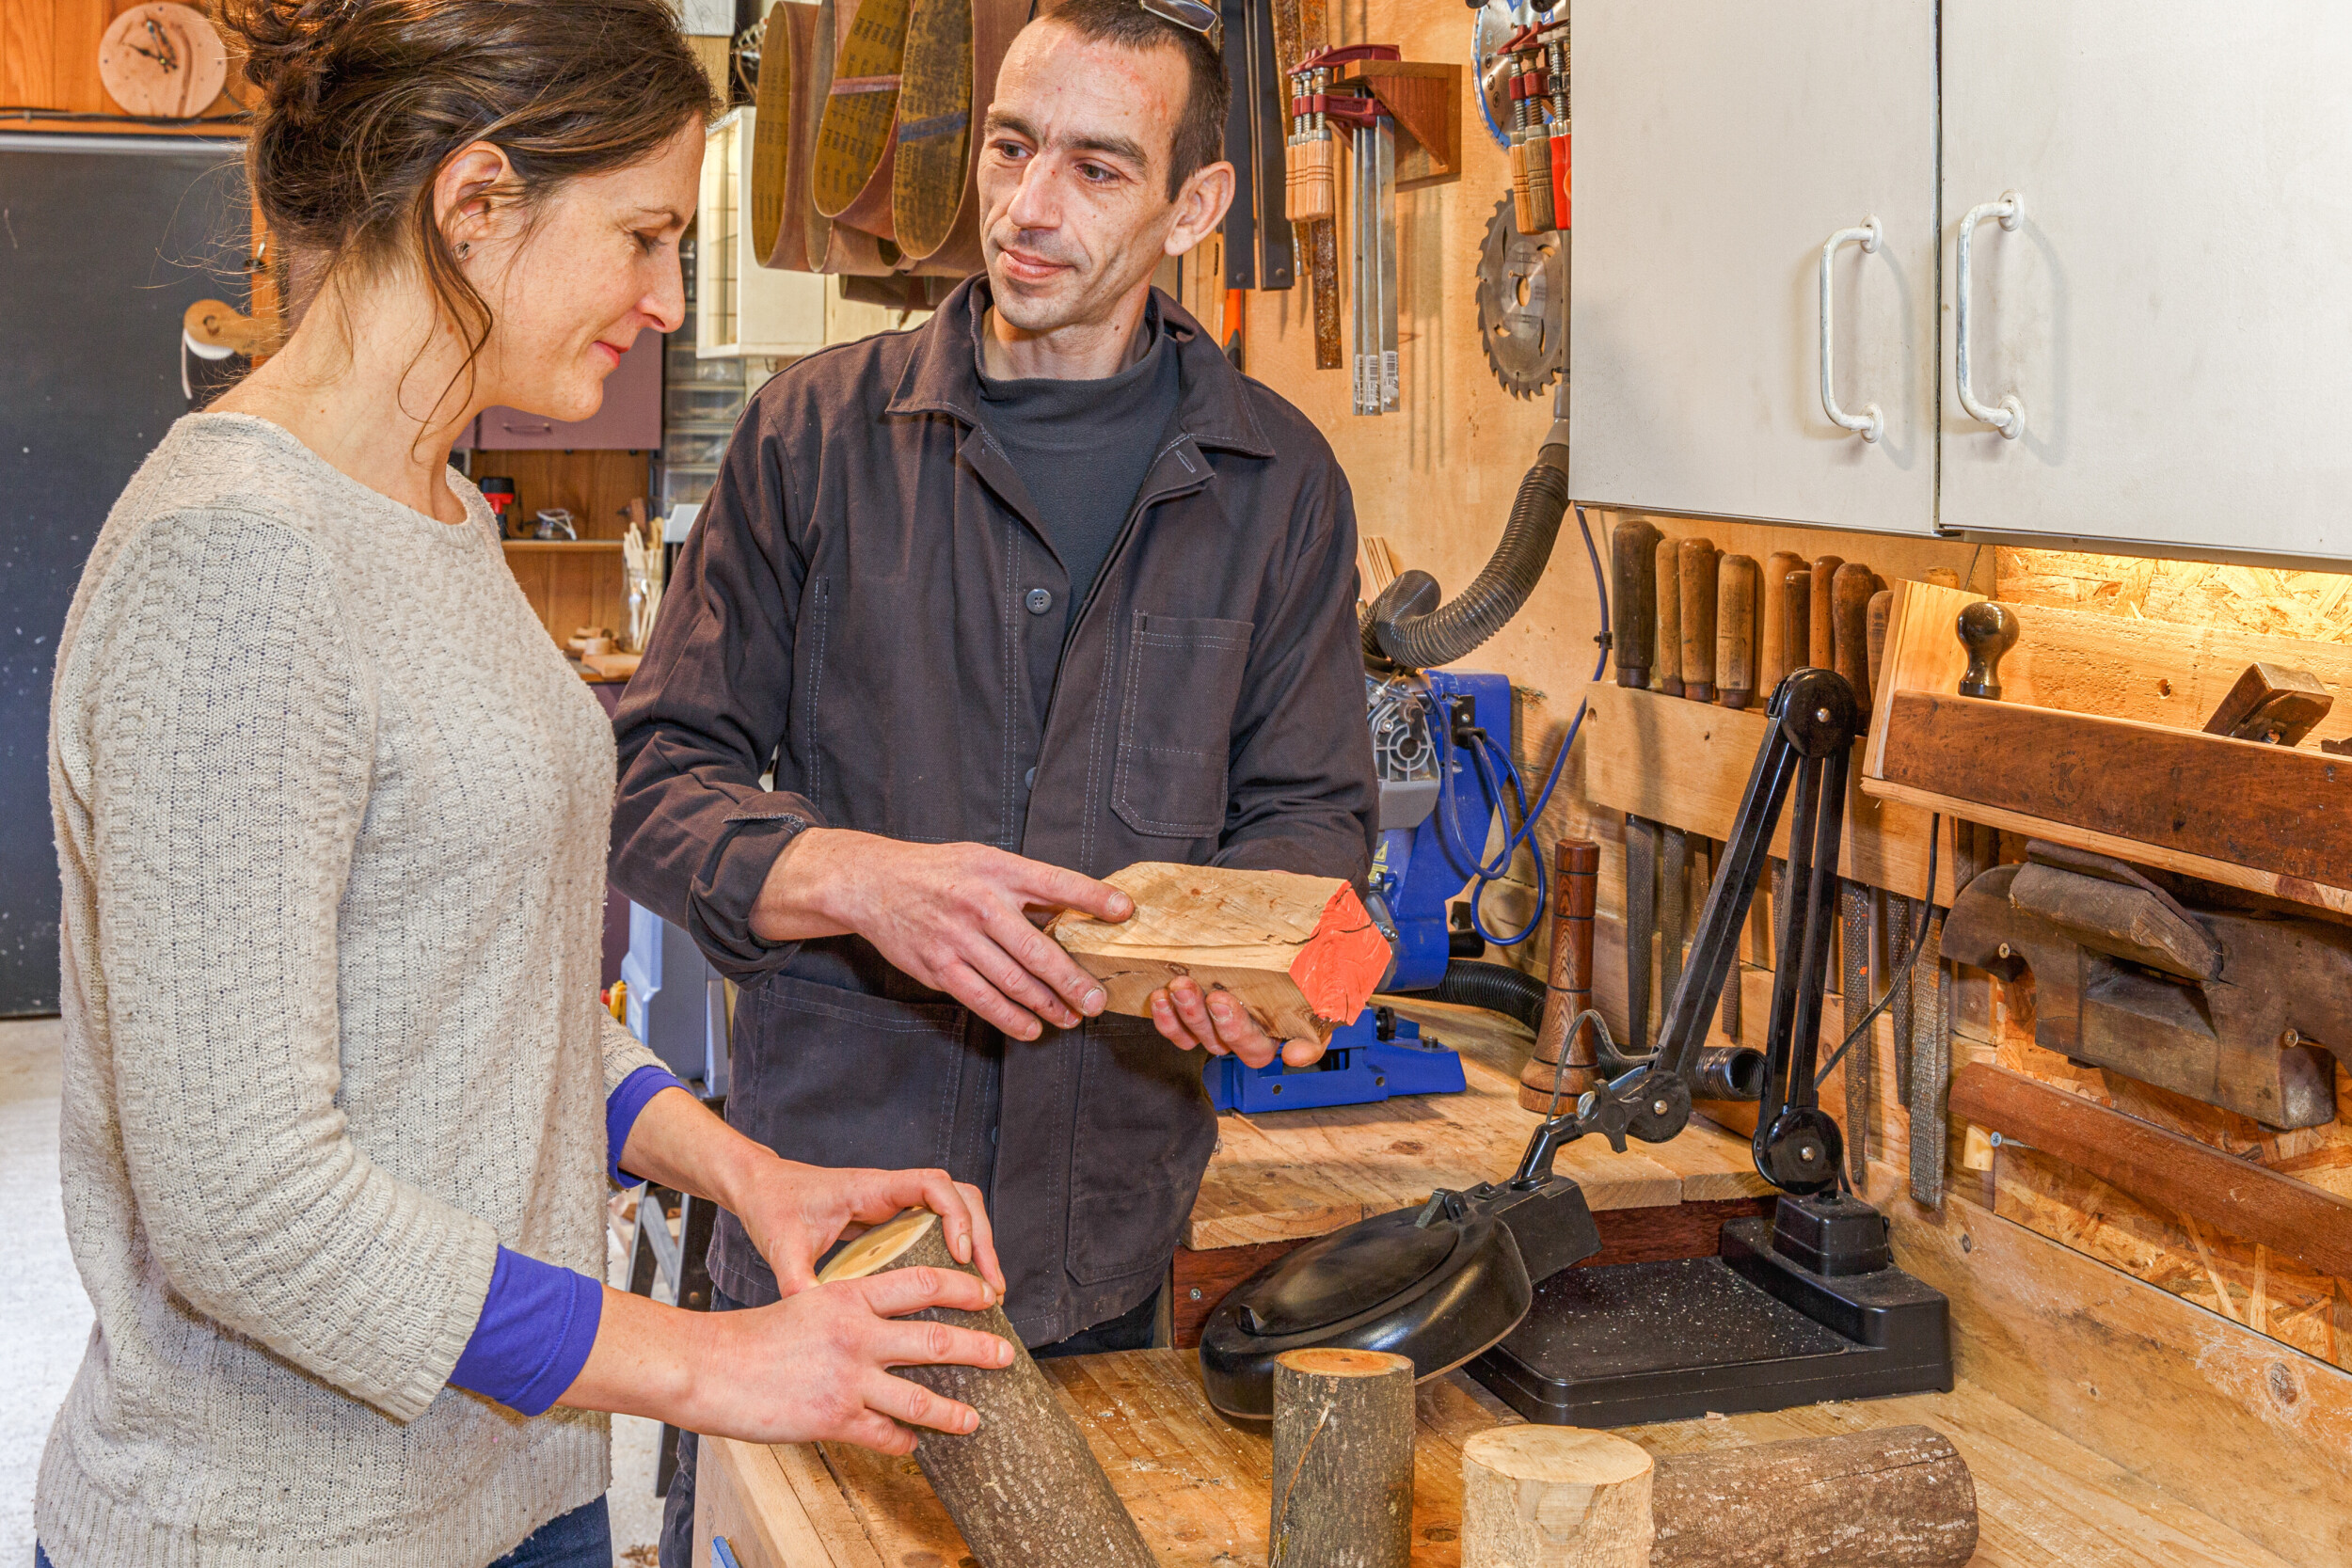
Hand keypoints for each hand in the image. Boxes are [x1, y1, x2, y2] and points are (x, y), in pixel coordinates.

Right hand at [688, 1266, 1014, 1452]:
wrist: (710, 1366)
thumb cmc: (754, 1337)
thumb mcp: (808, 1303)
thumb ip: (850, 1310)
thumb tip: (887, 1321)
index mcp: (850, 1296)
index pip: (922, 1283)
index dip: (962, 1288)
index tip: (988, 1295)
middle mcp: (856, 1334)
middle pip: (936, 1340)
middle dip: (979, 1350)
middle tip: (1007, 1355)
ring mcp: (847, 1379)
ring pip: (920, 1399)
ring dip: (954, 1412)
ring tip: (974, 1419)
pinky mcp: (834, 1418)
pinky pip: (886, 1435)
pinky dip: (905, 1442)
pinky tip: (915, 1445)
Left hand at [731, 1158, 1003, 1297]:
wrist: (762, 1188)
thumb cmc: (773, 1205)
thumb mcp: (782, 1245)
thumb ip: (796, 1279)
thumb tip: (813, 1319)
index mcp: (871, 1188)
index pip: (933, 1184)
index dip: (955, 1216)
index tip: (959, 1255)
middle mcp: (891, 1191)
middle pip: (960, 1197)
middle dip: (982, 1237)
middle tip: (991, 1284)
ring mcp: (895, 1204)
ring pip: (956, 1210)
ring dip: (977, 1243)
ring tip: (988, 1288)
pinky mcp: (892, 1219)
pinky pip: (940, 1226)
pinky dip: (958, 1250)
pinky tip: (959, 1287)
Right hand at [750, 829, 1134, 1039]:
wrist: (874, 883)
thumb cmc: (941, 872)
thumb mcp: (985, 861)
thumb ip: (1028, 885)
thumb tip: (1083, 908)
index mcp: (998, 870)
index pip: (1055, 882)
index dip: (1093, 896)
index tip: (1125, 911)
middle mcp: (979, 903)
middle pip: (1037, 949)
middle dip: (1073, 980)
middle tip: (1098, 1001)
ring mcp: (956, 938)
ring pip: (1012, 982)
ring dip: (1048, 1006)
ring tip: (1072, 1018)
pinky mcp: (938, 966)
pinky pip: (982, 999)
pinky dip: (1011, 1018)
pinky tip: (1031, 1027)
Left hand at [1148, 976, 1323, 1069]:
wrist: (1299, 933)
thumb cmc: (1314, 959)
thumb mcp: (1328, 984)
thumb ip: (1321, 1018)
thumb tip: (1294, 1056)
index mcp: (1276, 1030)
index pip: (1259, 1049)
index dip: (1244, 1035)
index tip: (1229, 1006)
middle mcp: (1244, 1032)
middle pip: (1228, 1044)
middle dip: (1218, 1023)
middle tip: (1213, 996)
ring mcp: (1216, 1024)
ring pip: (1199, 1036)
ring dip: (1187, 1015)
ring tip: (1181, 988)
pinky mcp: (1193, 1013)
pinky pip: (1176, 1028)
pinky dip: (1166, 1017)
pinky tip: (1161, 996)